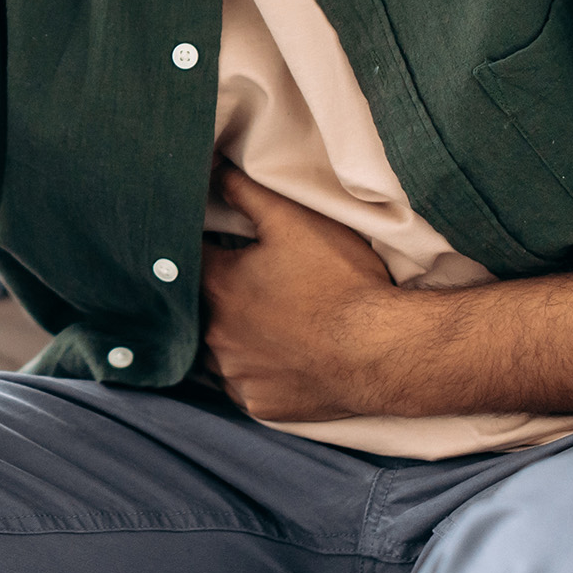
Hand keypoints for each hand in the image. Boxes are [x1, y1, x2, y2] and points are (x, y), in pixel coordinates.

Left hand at [198, 163, 399, 422]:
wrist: (384, 351)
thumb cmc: (341, 282)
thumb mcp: (294, 221)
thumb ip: (245, 192)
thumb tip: (211, 169)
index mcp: (216, 287)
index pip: (188, 258)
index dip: (202, 246)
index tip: (216, 242)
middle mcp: (214, 334)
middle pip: (202, 307)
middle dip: (222, 293)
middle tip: (257, 285)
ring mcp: (235, 374)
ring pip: (219, 349)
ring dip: (235, 335)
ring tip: (271, 321)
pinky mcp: (258, 404)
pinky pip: (244, 384)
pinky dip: (256, 370)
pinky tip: (281, 356)